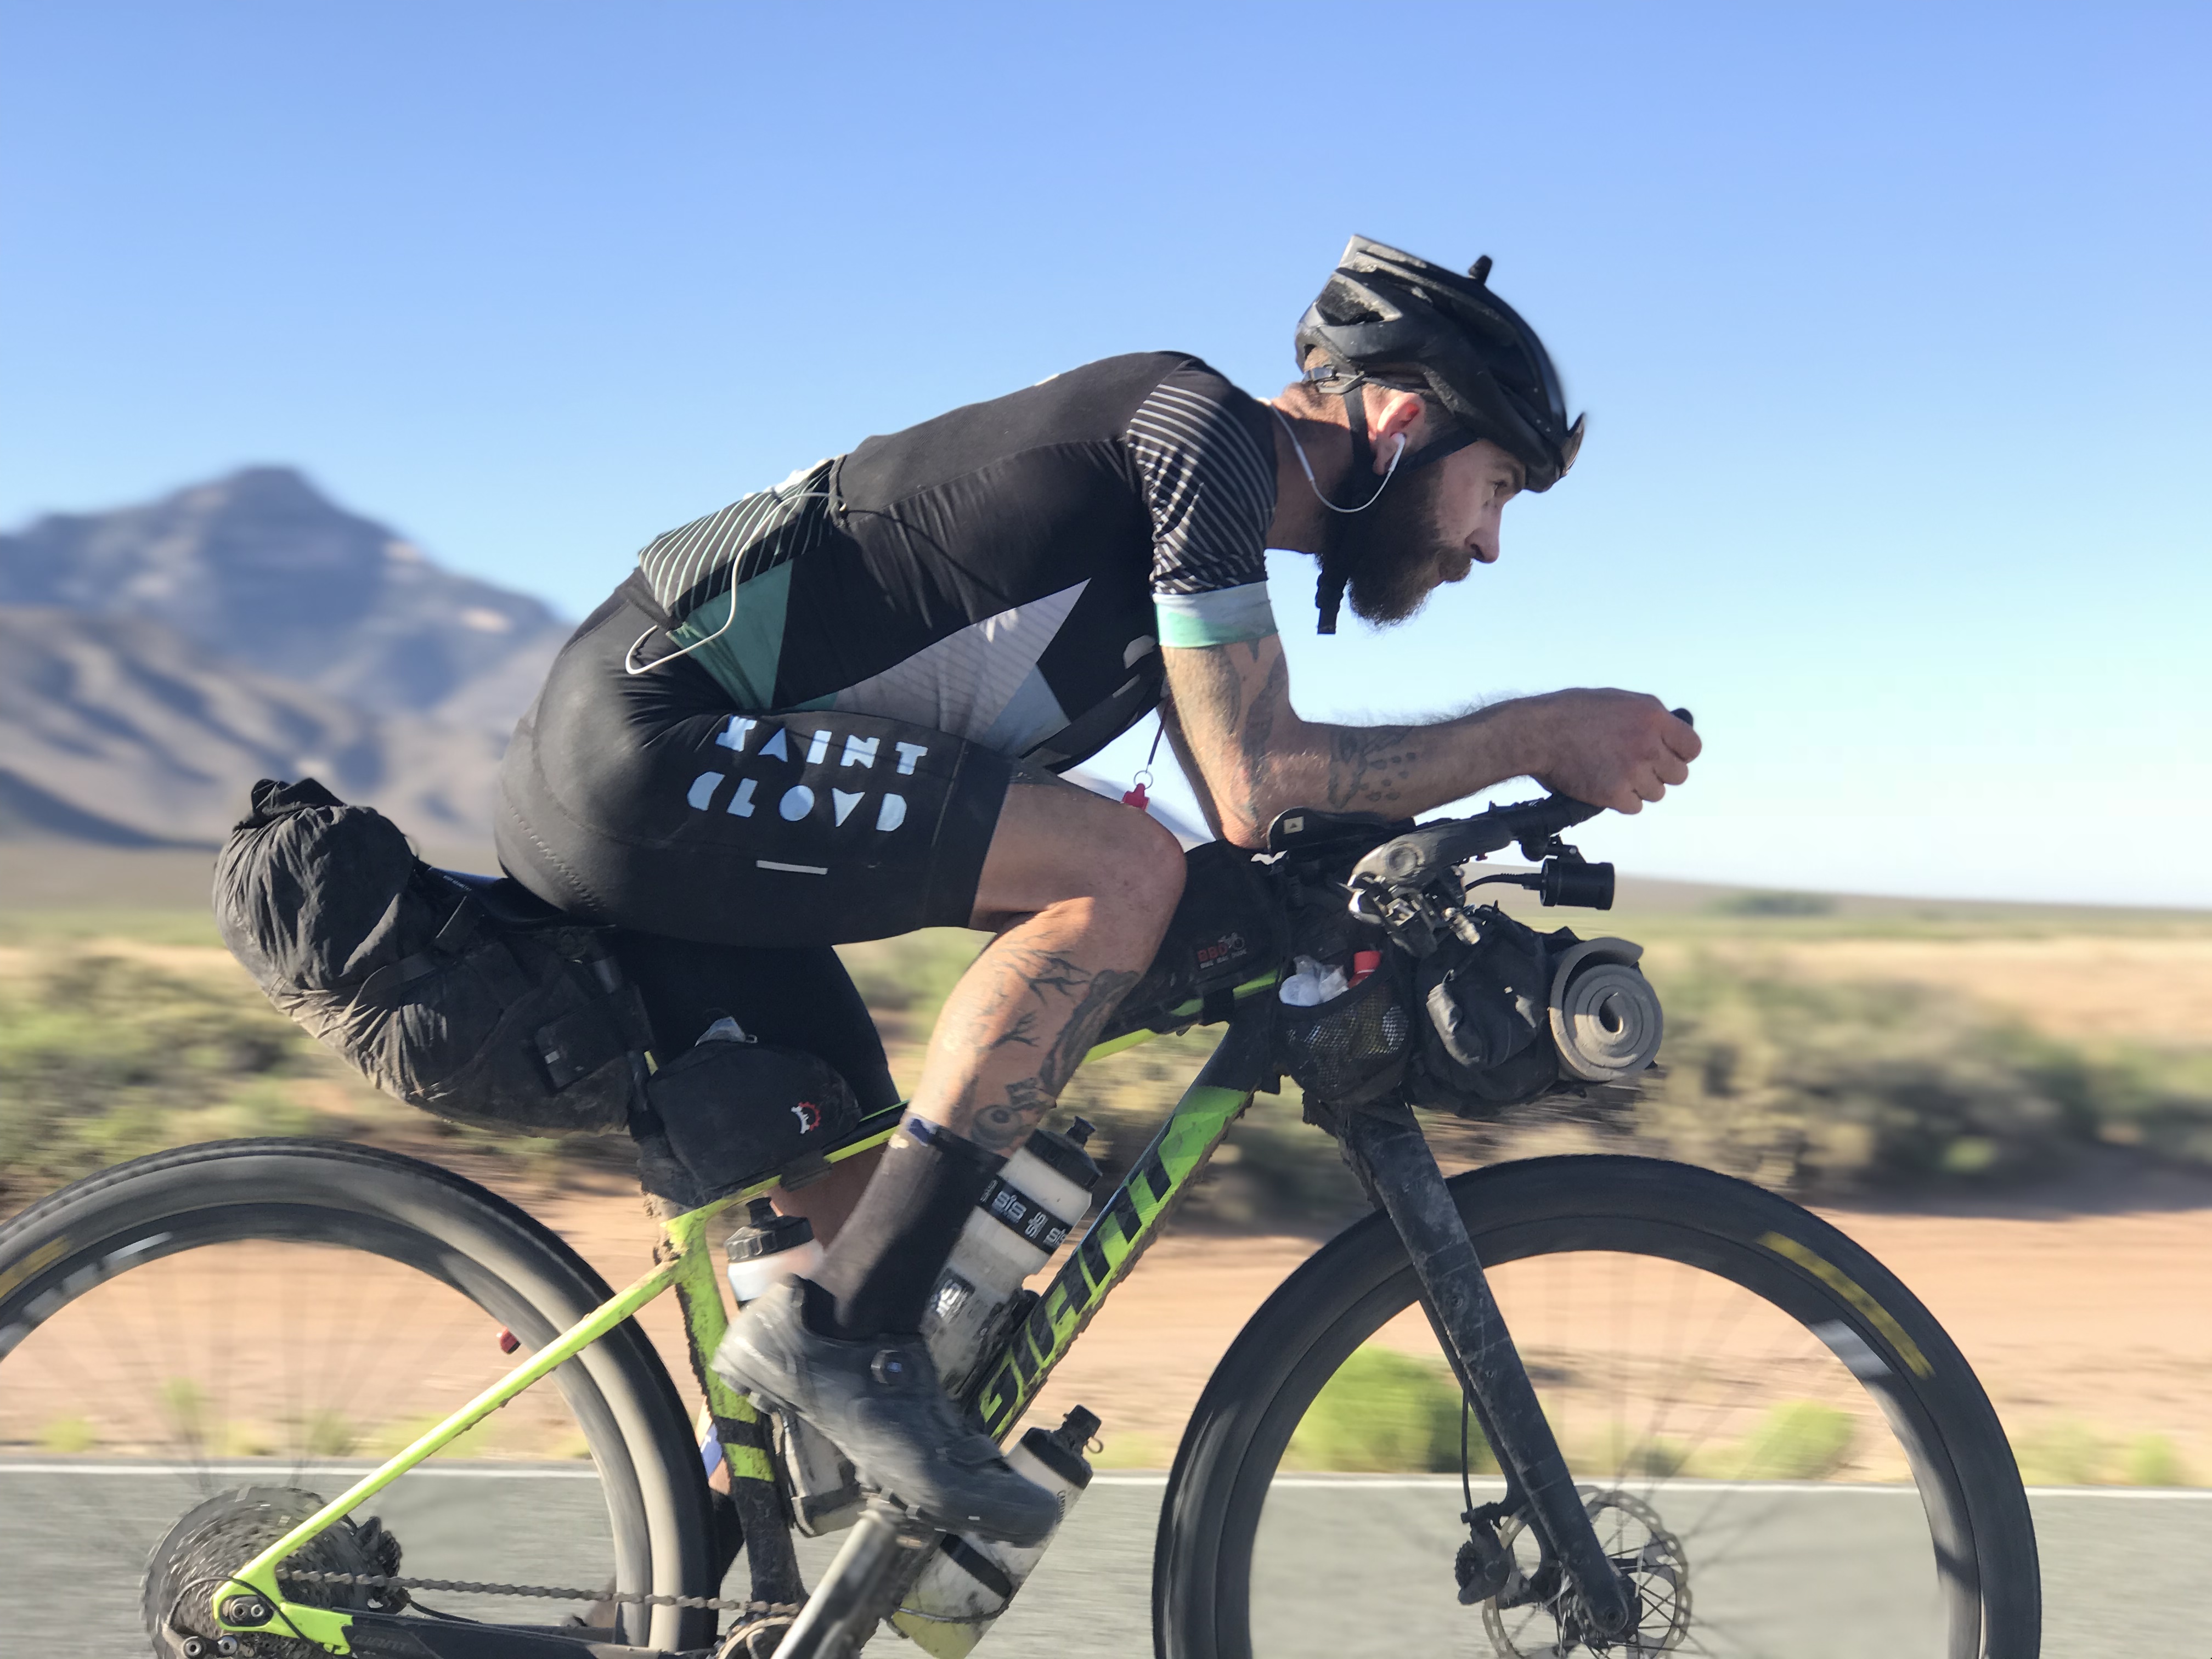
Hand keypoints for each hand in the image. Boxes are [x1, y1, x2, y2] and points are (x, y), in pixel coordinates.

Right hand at [1516, 690, 1700, 813]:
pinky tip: (1605, 785)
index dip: (1680, 754)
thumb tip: (1667, 734)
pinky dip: (1621, 801)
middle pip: (1678, 775)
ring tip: (1614, 774)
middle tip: (1637, 768)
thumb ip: (1648, 718)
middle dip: (1659, 773)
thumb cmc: (1572, 713)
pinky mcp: (1615, 794)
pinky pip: (1634, 807)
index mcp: (1653, 717)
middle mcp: (1648, 744)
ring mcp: (1633, 771)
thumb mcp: (1619, 701)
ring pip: (1656, 793)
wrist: (1539, 733)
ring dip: (1638, 788)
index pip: (1692, 748)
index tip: (1668, 756)